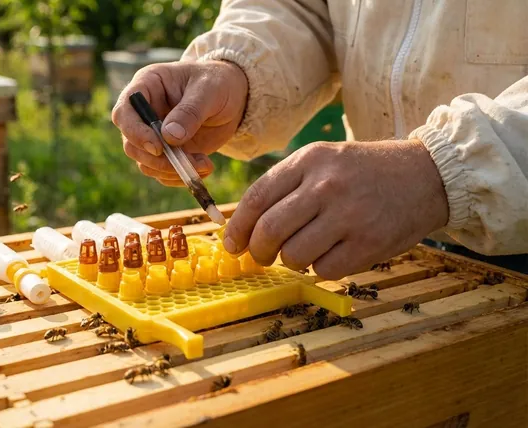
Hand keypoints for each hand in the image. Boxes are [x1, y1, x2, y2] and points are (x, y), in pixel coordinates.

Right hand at [111, 60, 247, 185]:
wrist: (234, 97)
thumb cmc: (218, 82)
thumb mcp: (209, 90)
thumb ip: (190, 112)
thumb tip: (169, 137)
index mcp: (147, 86)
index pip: (124, 113)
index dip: (135, 132)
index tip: (158, 147)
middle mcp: (144, 113)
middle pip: (131, 144)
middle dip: (157, 159)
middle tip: (186, 163)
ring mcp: (153, 135)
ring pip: (146, 163)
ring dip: (172, 170)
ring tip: (204, 164)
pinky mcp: (166, 153)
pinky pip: (162, 173)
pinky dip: (181, 176)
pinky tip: (204, 168)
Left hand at [222, 139, 448, 279]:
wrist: (426, 175)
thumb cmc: (363, 172)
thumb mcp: (323, 161)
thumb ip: (285, 186)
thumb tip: (243, 226)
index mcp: (309, 160)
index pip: (256, 198)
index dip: (237, 227)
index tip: (232, 244)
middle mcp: (326, 185)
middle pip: (269, 230)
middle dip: (257, 251)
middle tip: (261, 256)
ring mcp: (349, 215)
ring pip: (293, 255)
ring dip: (291, 261)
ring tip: (304, 251)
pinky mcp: (368, 243)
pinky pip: (324, 269)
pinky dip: (320, 268)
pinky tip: (332, 254)